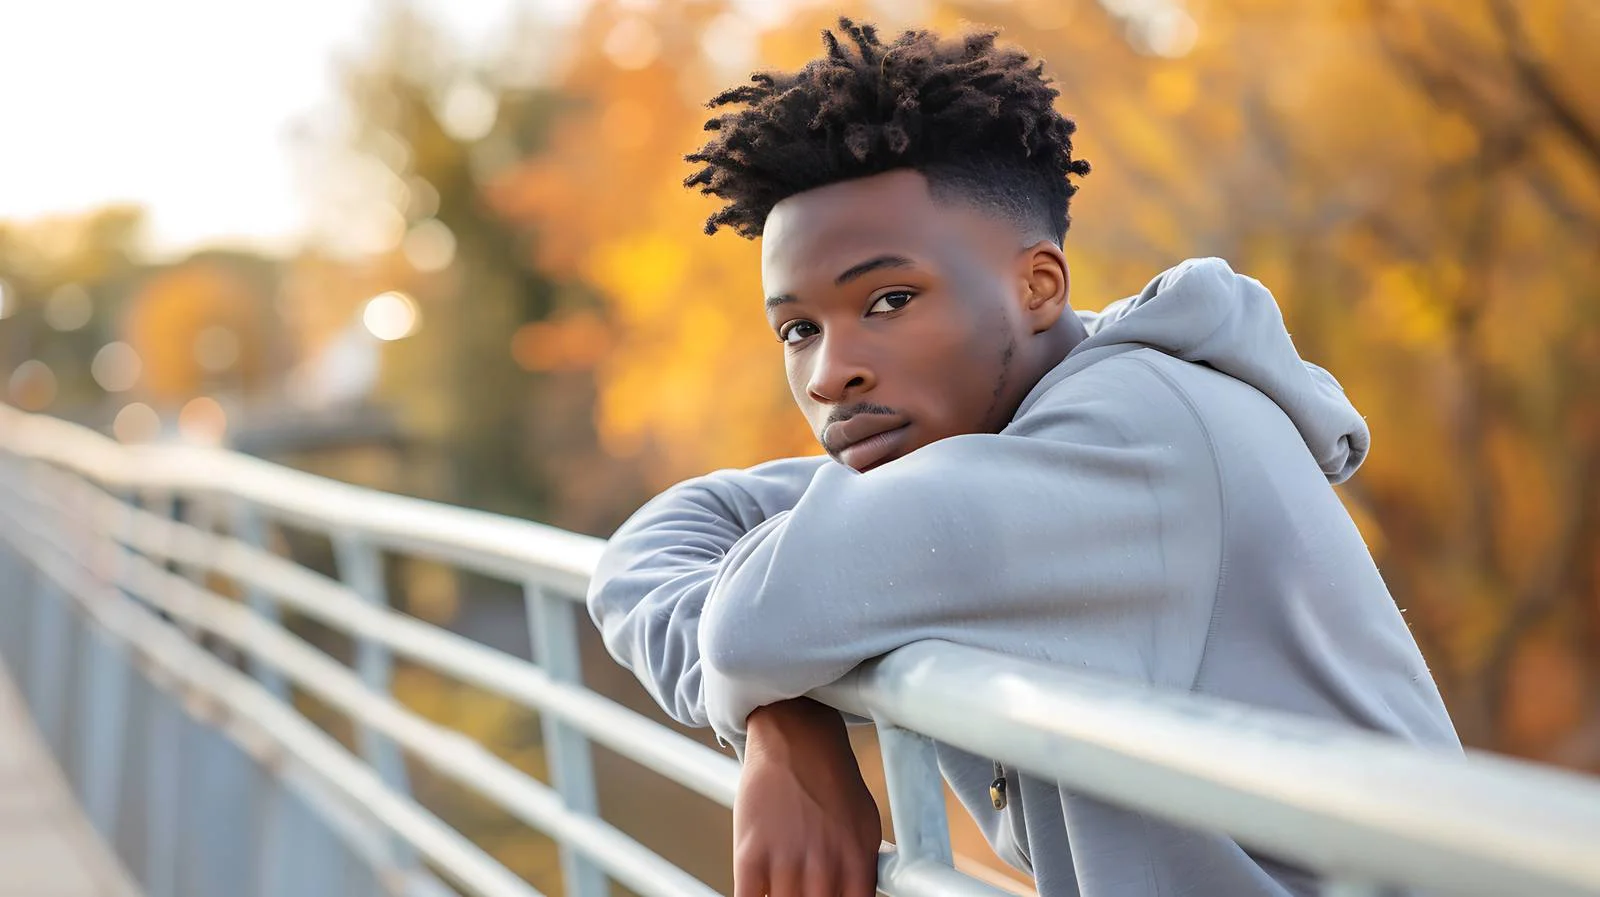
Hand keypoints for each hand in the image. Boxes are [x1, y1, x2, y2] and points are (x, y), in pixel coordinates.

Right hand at [734, 698, 881, 896]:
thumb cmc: (831, 780)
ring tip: (786, 887)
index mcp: (856, 860)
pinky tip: (760, 893)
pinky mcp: (750, 853)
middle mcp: (823, 864)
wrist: (795, 737)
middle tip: (806, 892)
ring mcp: (786, 859)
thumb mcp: (866, 824)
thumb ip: (864, 868)